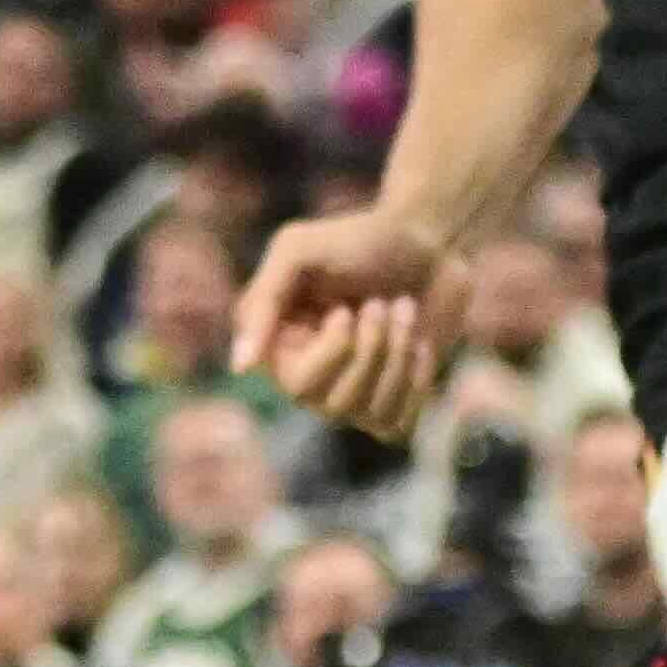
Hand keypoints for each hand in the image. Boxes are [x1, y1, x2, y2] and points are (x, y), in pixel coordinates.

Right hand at [233, 206, 454, 445]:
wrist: (425, 241)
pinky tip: (419, 344)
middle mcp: (304, 377)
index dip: (333, 350)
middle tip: (378, 303)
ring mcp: (346, 396)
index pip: (296, 384)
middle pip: (333, 405)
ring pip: (368, 414)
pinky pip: (396, 426)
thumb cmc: (359, 240)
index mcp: (276, 344)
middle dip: (370, 349)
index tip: (344, 310)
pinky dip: (416, 381)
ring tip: (403, 311)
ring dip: (397, 355)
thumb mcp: (300, 249)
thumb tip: (240, 367)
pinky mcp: (386, 404)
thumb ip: (265, 299)